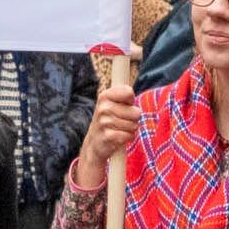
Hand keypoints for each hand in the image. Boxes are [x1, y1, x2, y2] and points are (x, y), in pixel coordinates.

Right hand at [72, 73, 137, 189]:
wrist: (93, 149)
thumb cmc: (108, 126)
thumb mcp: (113, 108)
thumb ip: (124, 96)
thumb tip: (132, 80)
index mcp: (105, 97)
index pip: (128, 91)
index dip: (131, 99)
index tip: (128, 101)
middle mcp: (103, 107)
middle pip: (135, 112)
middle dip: (133, 121)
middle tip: (121, 125)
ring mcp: (103, 122)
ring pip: (133, 125)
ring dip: (130, 132)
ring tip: (118, 133)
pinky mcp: (107, 137)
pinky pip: (128, 137)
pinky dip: (126, 140)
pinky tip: (117, 141)